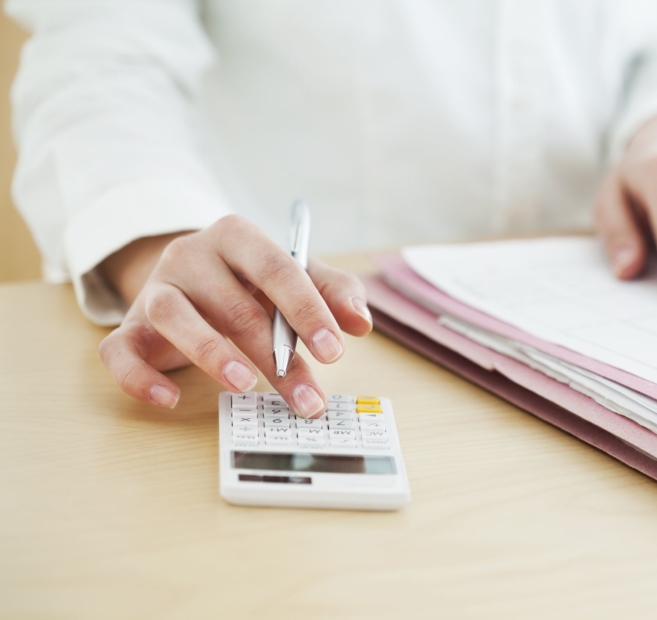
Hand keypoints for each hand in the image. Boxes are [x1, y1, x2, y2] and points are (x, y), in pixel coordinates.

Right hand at [98, 215, 371, 416]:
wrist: (190, 277)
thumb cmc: (253, 281)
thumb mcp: (298, 277)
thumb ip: (334, 292)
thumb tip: (361, 323)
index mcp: (237, 236)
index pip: (277, 269)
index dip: (307, 311)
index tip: (334, 352)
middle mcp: (190, 255)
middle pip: (235, 305)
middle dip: (277, 357)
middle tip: (307, 398)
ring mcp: (155, 290)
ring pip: (175, 317)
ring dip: (211, 354)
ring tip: (244, 386)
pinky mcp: (129, 327)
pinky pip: (120, 352)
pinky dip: (141, 378)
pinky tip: (170, 400)